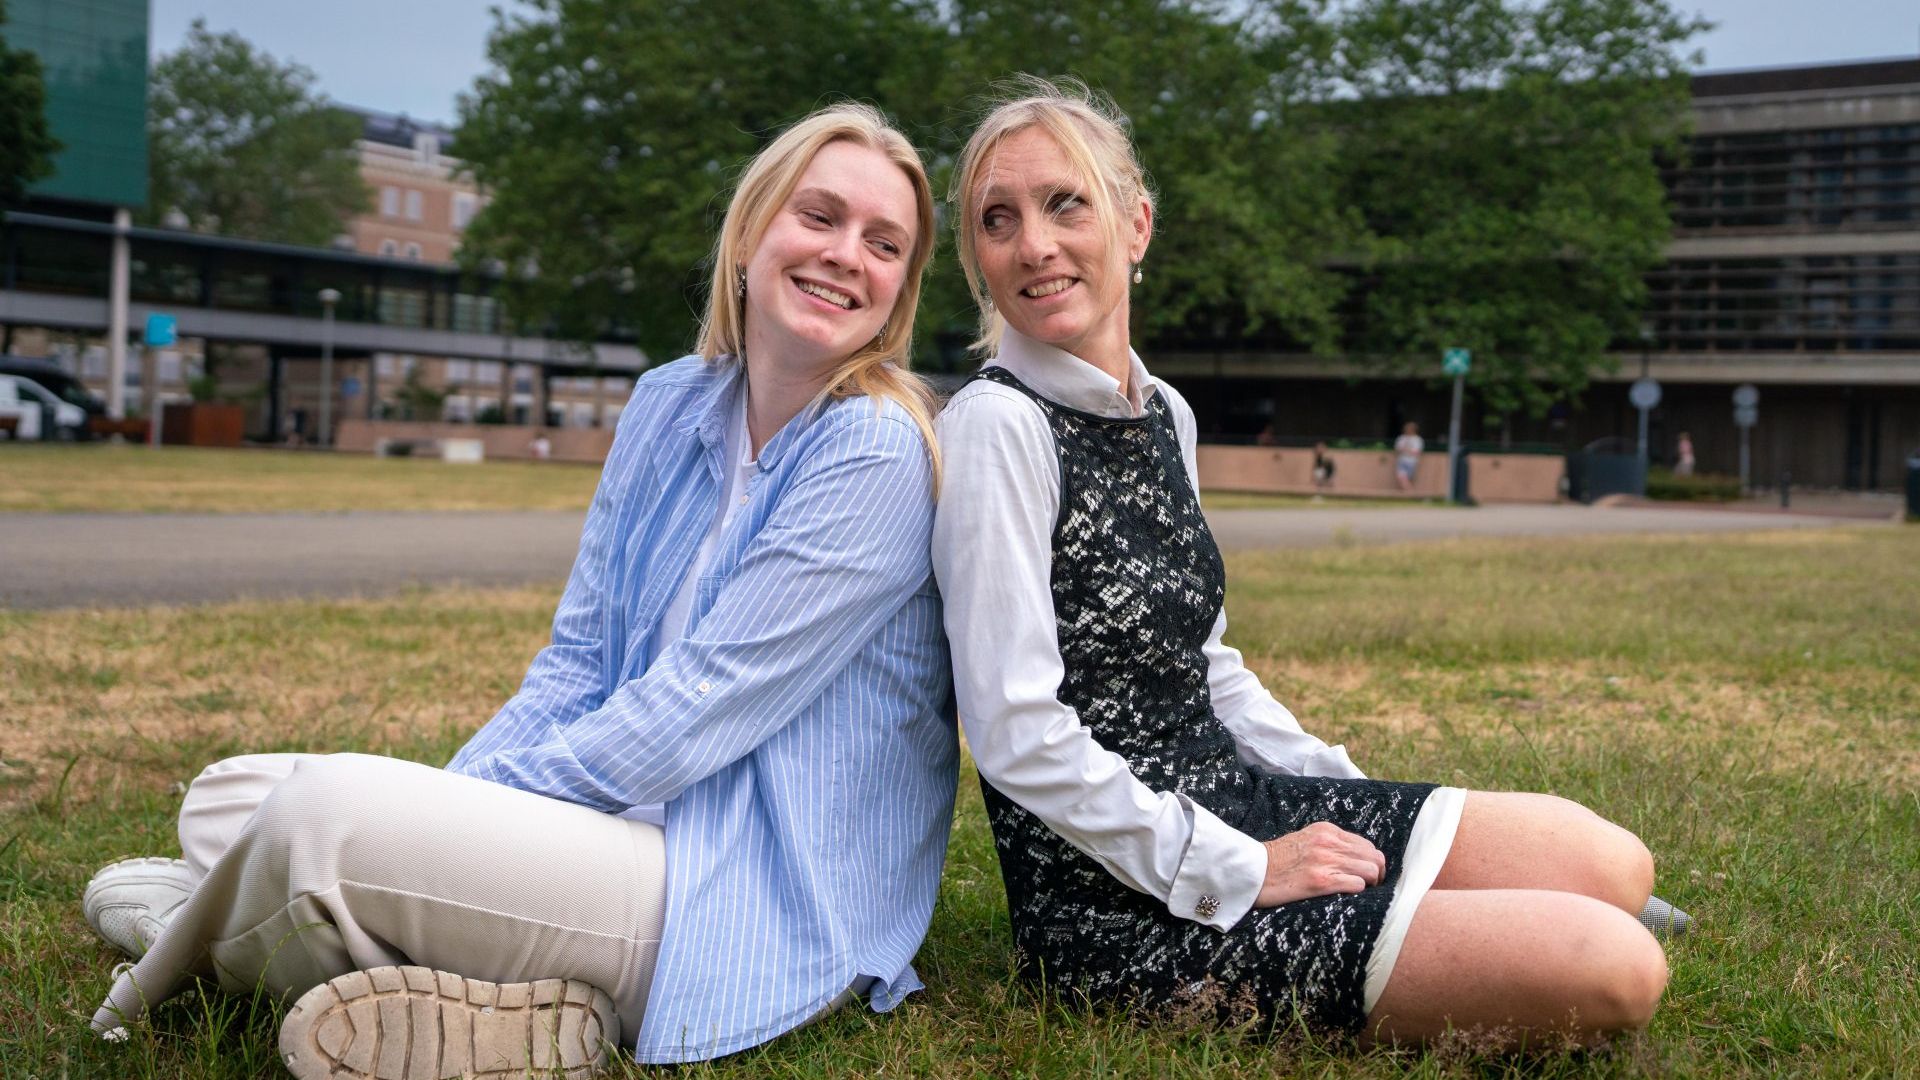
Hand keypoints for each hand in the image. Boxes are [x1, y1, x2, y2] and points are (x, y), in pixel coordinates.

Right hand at [1255, 821, 1386, 906]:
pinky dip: (1358, 892)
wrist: (1251, 872)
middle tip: (1369, 887)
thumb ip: (1328, 844)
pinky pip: (1357, 885)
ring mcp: (1325, 861)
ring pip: (1371, 871)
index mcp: (1326, 830)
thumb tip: (1354, 858)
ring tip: (1359, 892)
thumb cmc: (1276, 861)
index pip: (1366, 844)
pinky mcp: (1321, 881)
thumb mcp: (1304, 840)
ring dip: (1370, 884)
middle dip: (1377, 874)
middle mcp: (1328, 842)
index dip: (1371, 862)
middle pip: (1374, 857)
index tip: (1365, 874)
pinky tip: (1346, 896)